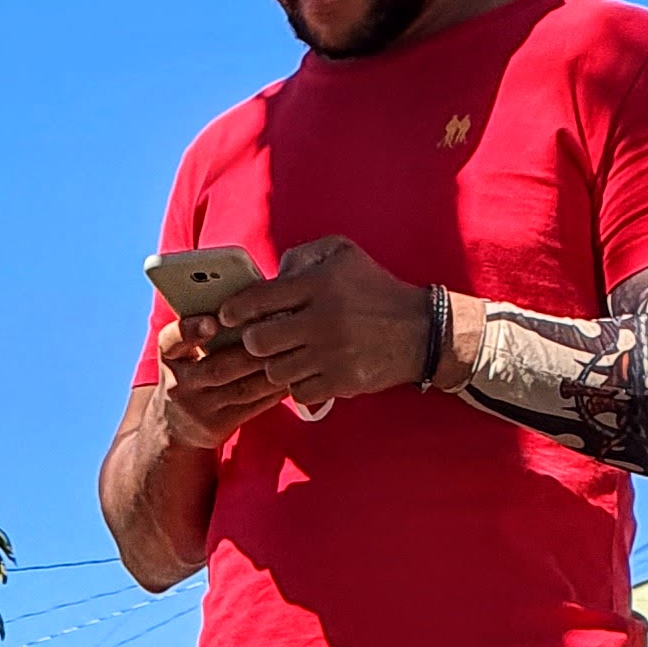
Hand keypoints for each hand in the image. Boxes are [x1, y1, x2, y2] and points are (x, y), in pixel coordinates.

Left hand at [208, 236, 437, 409]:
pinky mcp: (340, 382)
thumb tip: (271, 275)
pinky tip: (309, 370)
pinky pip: (297, 391)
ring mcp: (332, 355)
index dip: (235, 310)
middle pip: (259, 342)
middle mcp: (324, 320)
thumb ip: (303, 256)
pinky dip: (298, 384)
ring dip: (276, 364)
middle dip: (253, 342)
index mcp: (321, 284)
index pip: (260, 299)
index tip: (227, 316)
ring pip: (275, 371)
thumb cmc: (373, 288)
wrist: (420, 330)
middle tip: (261, 338)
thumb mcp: (343, 254)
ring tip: (290, 353)